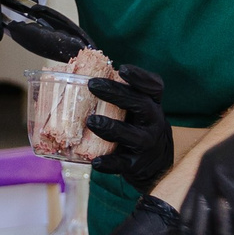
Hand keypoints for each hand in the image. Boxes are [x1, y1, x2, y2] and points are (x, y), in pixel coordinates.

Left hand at [85, 66, 171, 188]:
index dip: (140, 77)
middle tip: (93, 85)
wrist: (156, 162)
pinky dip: (109, 163)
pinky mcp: (136, 165)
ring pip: (134, 136)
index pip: (153, 86)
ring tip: (92, 121)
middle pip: (141, 105)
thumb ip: (118, 95)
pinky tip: (95, 161)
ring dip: (112, 128)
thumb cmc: (137, 126)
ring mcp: (147, 144)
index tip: (123, 69)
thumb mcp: (136, 108)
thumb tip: (77, 76)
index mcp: (152, 104)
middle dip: (117, 94)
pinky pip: (123, 164)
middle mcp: (154, 122)